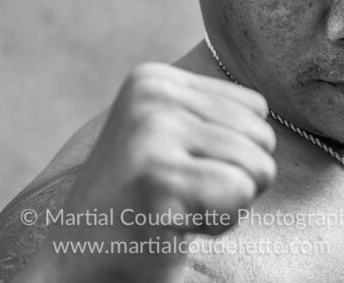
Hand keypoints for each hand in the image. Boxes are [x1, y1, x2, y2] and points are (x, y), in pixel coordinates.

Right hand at [17, 63, 275, 282]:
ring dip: (228, 203)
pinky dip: (220, 223)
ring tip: (177, 208)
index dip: (235, 151)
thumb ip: (215, 115)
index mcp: (154, 80)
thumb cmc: (143, 205)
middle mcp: (151, 96)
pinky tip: (174, 226)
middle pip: (262, 136)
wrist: (78, 266)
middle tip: (181, 195)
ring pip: (257, 167)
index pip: (256, 109)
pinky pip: (240, 193)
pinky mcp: (159, 177)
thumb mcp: (171, 138)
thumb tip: (265, 108)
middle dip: (236, 178)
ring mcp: (151, 134)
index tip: (184, 170)